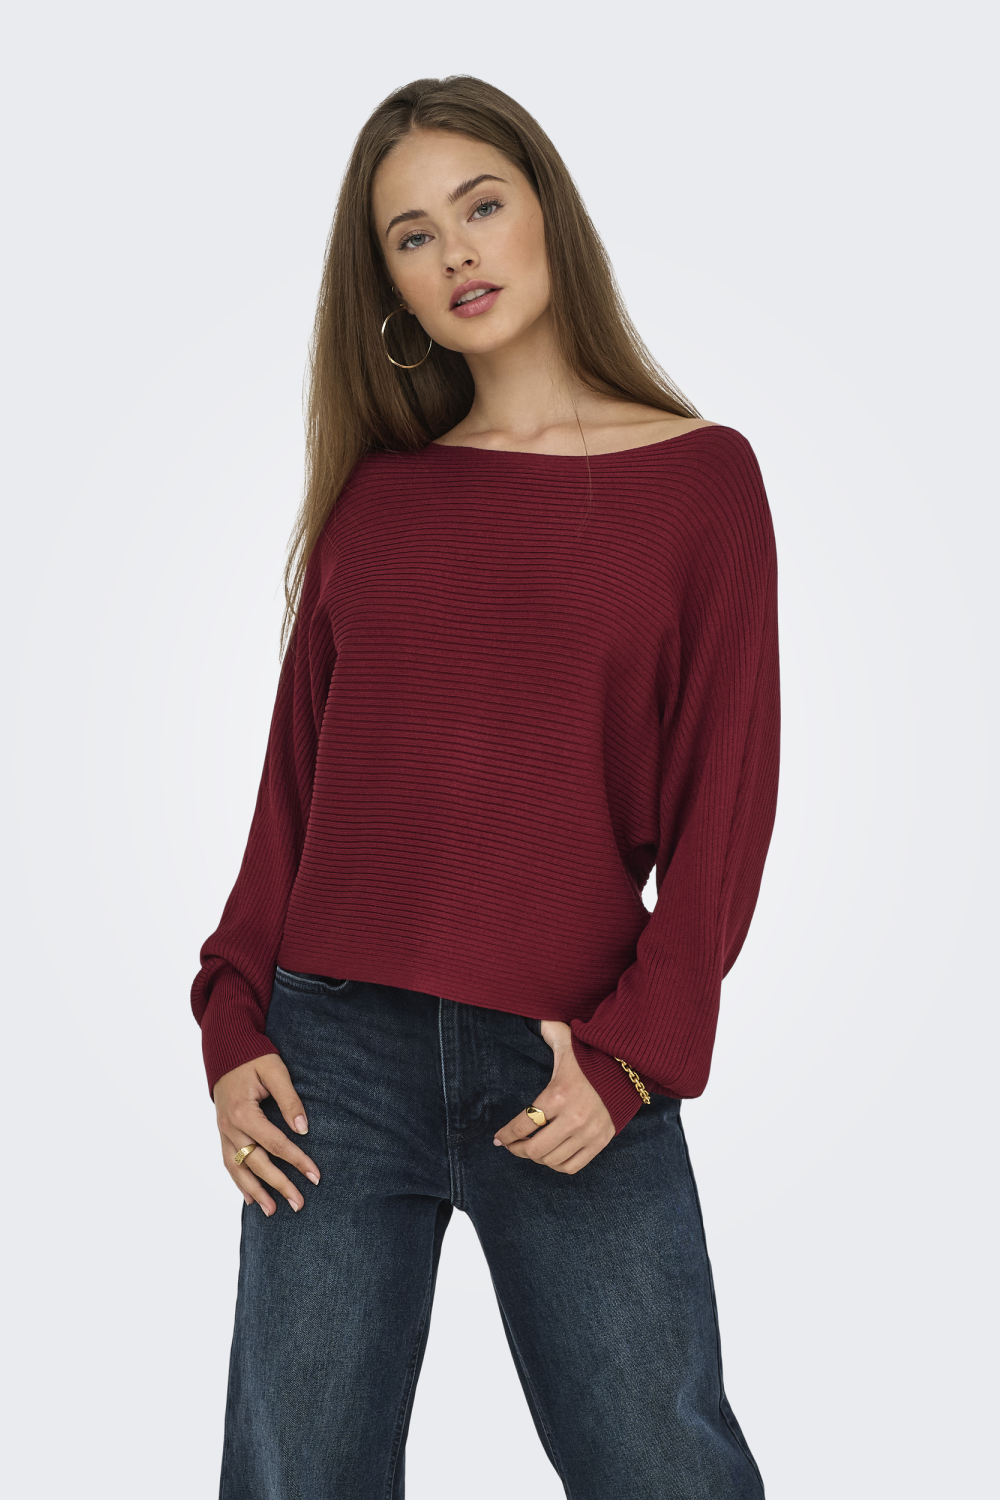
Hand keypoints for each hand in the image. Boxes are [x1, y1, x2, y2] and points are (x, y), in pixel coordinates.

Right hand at [214, 1053, 321, 1215]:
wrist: (226, 1050)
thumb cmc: (254, 1057)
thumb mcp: (276, 1071)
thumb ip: (290, 1100)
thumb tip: (303, 1130)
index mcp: (243, 1112)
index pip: (275, 1144)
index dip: (297, 1160)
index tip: (316, 1176)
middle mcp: (229, 1127)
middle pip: (257, 1163)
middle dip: (279, 1184)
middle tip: (299, 1203)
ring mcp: (223, 1132)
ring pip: (238, 1168)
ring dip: (255, 1191)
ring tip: (272, 1211)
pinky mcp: (222, 1132)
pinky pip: (228, 1162)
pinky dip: (238, 1181)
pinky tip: (249, 1198)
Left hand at [493, 1020, 614, 1173]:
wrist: (629, 1067)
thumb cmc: (592, 1055)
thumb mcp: (567, 1041)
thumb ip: (548, 1031)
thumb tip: (534, 1019)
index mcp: (558, 1094)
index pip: (523, 1124)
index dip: (506, 1134)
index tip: (498, 1138)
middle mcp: (573, 1118)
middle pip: (534, 1149)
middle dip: (517, 1149)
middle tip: (511, 1145)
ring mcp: (588, 1132)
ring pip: (552, 1160)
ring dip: (536, 1158)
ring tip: (530, 1149)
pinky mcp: (601, 1141)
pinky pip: (573, 1166)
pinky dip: (557, 1165)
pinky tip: (551, 1156)